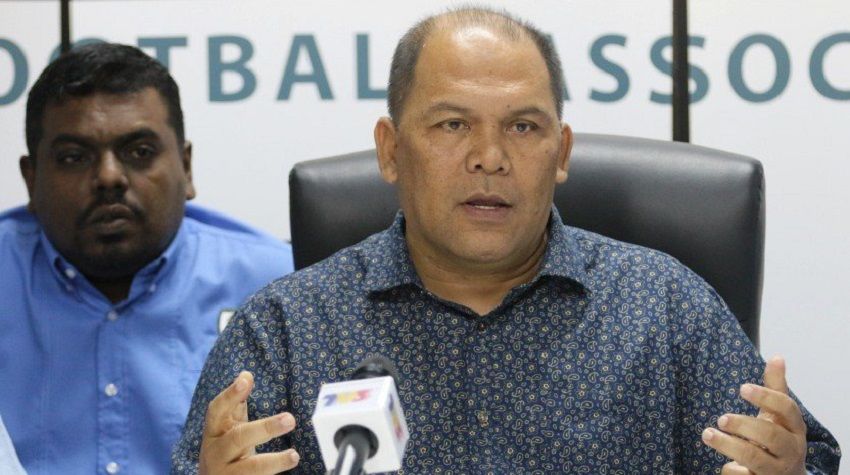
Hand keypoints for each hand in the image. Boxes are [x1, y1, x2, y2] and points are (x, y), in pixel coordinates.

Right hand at [199, 371, 300, 474]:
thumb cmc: (225, 451)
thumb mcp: (227, 429)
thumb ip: (236, 404)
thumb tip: (246, 374)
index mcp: (213, 433)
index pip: (217, 410)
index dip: (230, 394)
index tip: (246, 379)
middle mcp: (215, 453)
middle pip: (238, 439)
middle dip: (264, 429)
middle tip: (290, 419)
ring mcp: (225, 474)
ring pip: (249, 468)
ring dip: (273, 461)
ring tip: (294, 455)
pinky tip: (289, 466)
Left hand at [702, 356, 806, 474]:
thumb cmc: (779, 439)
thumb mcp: (779, 415)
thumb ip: (775, 388)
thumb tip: (777, 356)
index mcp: (795, 428)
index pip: (787, 409)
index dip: (766, 397)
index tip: (742, 387)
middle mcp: (790, 450)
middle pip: (771, 436)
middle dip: (744, 425)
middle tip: (721, 418)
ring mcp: (777, 469)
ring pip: (755, 459)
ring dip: (728, 445)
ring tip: (707, 434)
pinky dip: (731, 470)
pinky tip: (725, 463)